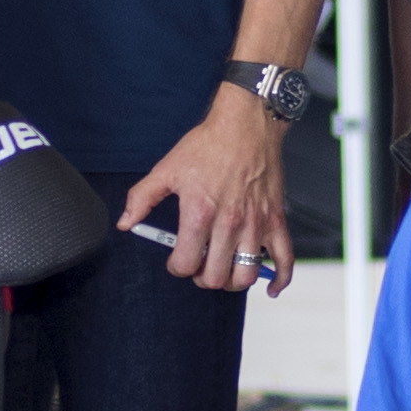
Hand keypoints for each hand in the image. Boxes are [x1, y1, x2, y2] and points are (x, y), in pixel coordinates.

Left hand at [123, 87, 292, 297]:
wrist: (246, 123)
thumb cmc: (209, 144)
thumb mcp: (167, 169)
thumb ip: (142, 198)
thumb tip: (125, 222)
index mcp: (200, 213)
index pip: (185, 263)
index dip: (177, 267)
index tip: (177, 259)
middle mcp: (229, 224)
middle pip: (214, 277)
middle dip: (202, 277)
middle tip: (199, 264)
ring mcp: (256, 224)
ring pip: (246, 276)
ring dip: (232, 280)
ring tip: (224, 269)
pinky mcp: (276, 220)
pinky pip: (285, 259)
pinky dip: (279, 279)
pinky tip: (271, 287)